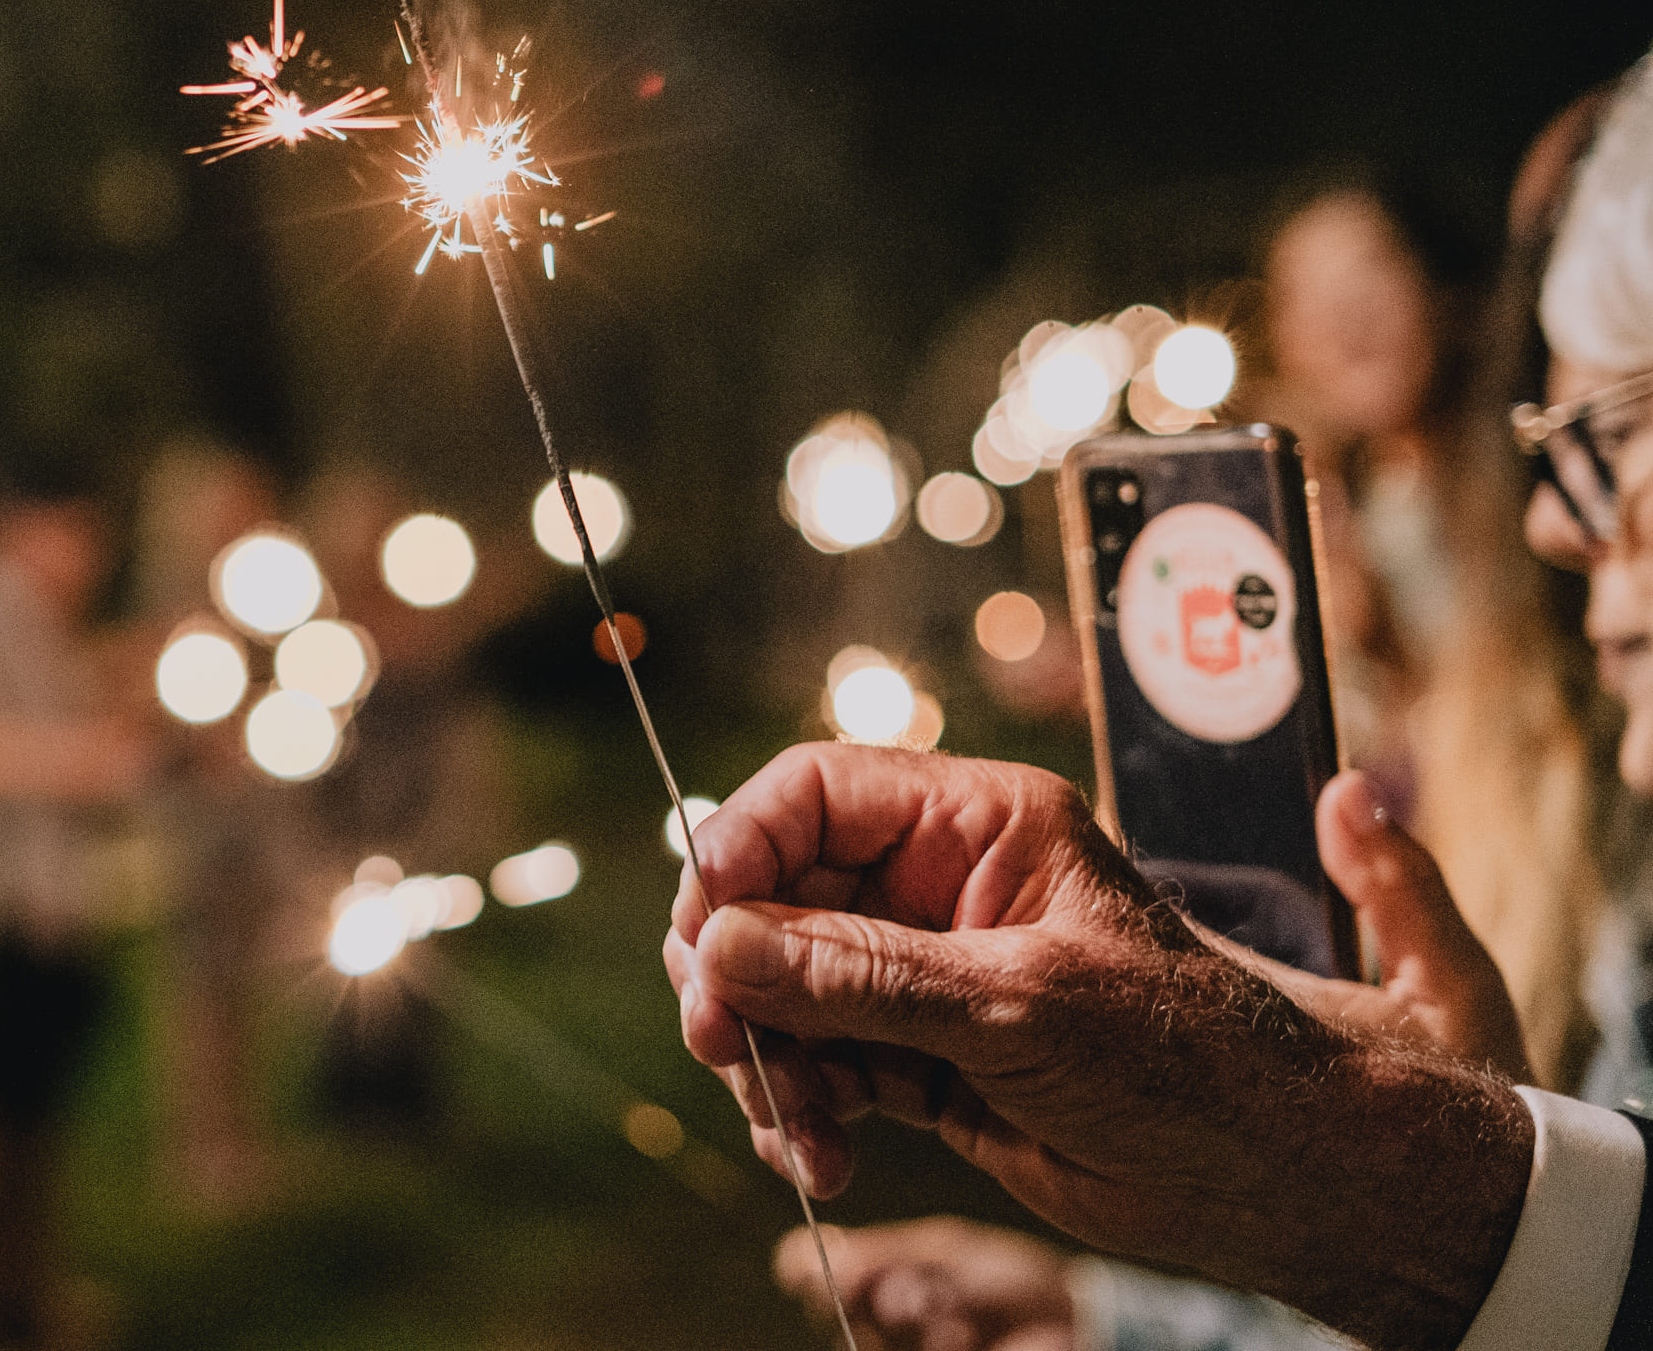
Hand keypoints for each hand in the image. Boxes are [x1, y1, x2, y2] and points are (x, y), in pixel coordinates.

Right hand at [667, 744, 1530, 1350]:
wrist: (1276, 1181)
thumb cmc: (1186, 1063)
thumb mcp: (1016, 1007)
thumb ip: (860, 976)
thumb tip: (719, 947)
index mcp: (980, 825)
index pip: (815, 796)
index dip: (741, 852)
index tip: (703, 934)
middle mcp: (941, 886)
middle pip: (776, 897)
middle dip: (739, 976)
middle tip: (723, 1047)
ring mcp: (926, 973)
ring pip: (782, 991)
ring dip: (767, 1061)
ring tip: (795, 1130)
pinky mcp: (921, 1057)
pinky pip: (817, 1062)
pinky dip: (801, 1110)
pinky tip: (820, 1159)